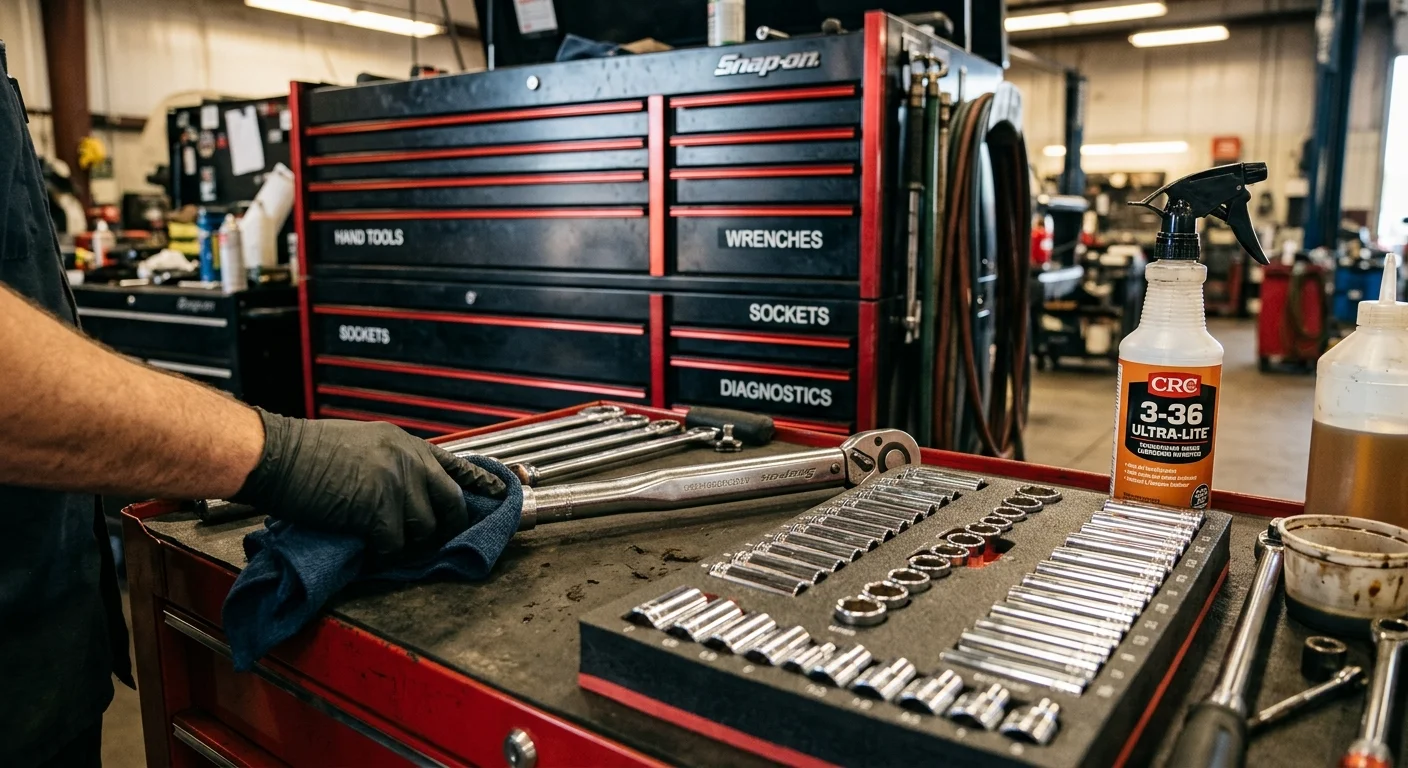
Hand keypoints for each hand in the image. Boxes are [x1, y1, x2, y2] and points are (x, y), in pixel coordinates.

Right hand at [232, 409, 505, 563]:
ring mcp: (397, 484)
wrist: (277, 453)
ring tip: (385, 544)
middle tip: (427, 541)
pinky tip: (368, 549)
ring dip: (407, 543)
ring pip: (423, 530)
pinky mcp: (378, 509)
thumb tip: (405, 489)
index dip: (480, 483)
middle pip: (450, 503)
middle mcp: (410, 460)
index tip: (502, 495)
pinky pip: (394, 544)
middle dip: (443, 527)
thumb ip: (390, 462)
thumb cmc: (306, 450)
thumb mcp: (361, 444)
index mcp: (406, 444)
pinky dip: (382, 553)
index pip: (456, 465)